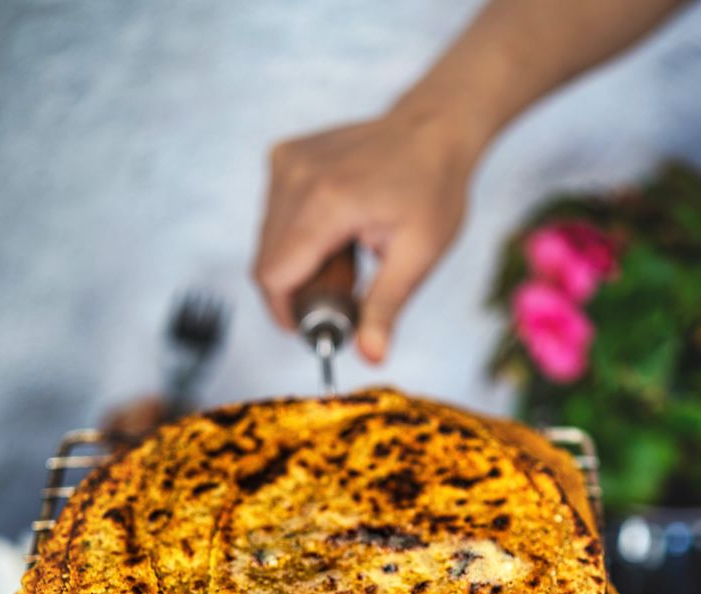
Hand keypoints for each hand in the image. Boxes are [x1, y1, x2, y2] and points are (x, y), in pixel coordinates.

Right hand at [253, 108, 473, 362]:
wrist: (434, 129)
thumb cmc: (434, 190)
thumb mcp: (419, 256)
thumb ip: (386, 308)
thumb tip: (371, 358)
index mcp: (327, 203)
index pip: (274, 276)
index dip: (286, 312)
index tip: (316, 326)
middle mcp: (297, 175)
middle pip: (266, 263)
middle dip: (295, 291)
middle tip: (340, 292)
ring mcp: (287, 160)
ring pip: (265, 242)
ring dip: (295, 264)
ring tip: (342, 256)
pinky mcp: (283, 155)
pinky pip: (272, 216)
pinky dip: (294, 236)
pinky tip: (332, 229)